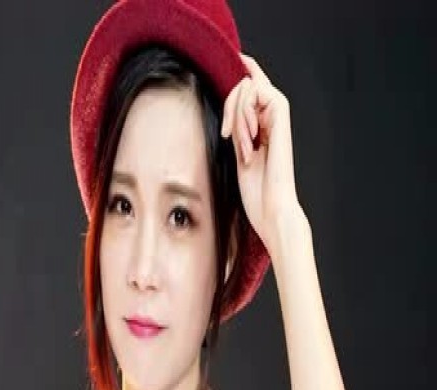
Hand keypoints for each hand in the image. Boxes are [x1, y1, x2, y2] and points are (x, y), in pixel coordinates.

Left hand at [221, 53, 305, 253]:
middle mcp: (273, 120)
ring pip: (251, 87)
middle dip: (230, 104)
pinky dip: (245, 114)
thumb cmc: (258, 194)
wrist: (272, 209)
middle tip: (227, 135)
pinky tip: (248, 137)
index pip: (257, 89)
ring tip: (241, 143)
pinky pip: (259, 94)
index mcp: (265, 128)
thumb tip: (230, 112)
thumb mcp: (240, 157)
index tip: (242, 59)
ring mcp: (278, 119)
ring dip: (238, 114)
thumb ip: (238, 132)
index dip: (250, 70)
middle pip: (248, 84)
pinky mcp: (282, 120)